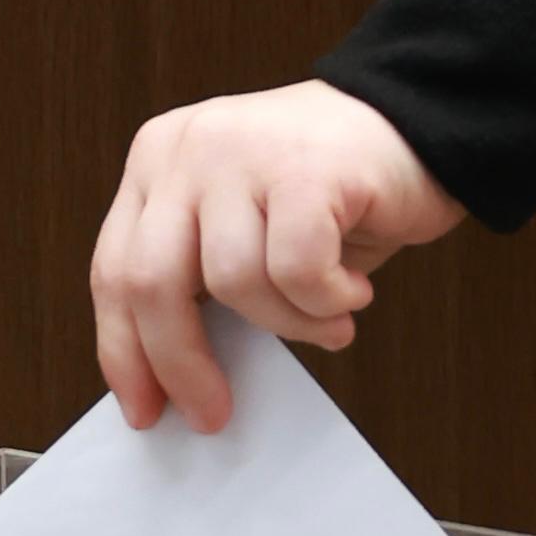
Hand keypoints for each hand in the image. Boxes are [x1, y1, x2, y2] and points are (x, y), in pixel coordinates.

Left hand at [90, 80, 463, 433]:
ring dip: (287, 323)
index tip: (142, 409)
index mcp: (159, 160)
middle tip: (214, 413)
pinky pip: (297, 271)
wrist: (421, 123)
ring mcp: (245, 151)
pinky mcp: (304, 167)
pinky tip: (352, 289)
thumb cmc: (332, 195)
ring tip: (327, 317)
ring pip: (233, 282)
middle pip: (152, 281)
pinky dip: (327, 300)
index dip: (123, 351)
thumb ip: (199, 280)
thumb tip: (175, 382)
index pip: (113, 269)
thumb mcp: (242, 228)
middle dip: (182, 363)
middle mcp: (192, 147)